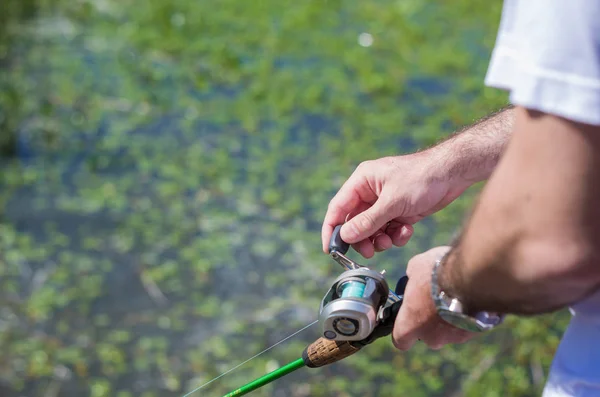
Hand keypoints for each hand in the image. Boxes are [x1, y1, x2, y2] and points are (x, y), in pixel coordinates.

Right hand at [321, 153, 467, 257]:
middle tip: (370, 252)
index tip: (330, 249)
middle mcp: (370, 192)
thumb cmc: (421, 178)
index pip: (338, 208)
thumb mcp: (392, 202)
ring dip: (381, 239)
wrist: (453, 174)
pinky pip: (388, 230)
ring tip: (393, 238)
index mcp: (361, 181)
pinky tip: (407, 229)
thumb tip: (345, 236)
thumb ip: (368, 221)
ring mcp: (384, 202)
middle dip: (363, 239)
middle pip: (354, 223)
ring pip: (372, 230)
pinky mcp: (398, 211)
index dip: (332, 229)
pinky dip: (396, 235)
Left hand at [392, 246, 475, 350]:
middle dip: (431, 322)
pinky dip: (468, 315)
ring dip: (451, 318)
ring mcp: (455, 337)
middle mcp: (432, 337)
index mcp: (410, 325)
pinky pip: (468, 325)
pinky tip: (471, 297)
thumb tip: (414, 277)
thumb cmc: (438, 271)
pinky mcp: (476, 332)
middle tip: (436, 301)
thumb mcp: (415, 267)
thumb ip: (412, 279)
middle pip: (428, 336)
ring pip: (450, 331)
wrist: (472, 274)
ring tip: (457, 296)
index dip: (404, 331)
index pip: (401, 340)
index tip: (408, 320)